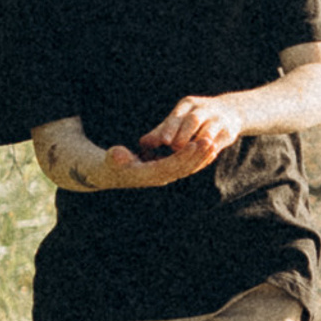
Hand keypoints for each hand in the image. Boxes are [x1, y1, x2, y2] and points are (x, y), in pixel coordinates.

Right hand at [91, 136, 219, 188]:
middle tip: (211, 141)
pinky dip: (196, 159)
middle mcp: (157, 178)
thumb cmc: (105, 164)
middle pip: (182, 169)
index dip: (183, 156)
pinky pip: (184, 167)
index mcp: (146, 175)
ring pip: (186, 168)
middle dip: (197, 156)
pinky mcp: (165, 172)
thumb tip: (119, 154)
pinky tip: (207, 150)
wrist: (105, 173)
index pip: (169, 166)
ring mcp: (162, 176)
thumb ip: (114, 157)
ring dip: (201, 158)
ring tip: (214, 144)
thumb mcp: (107, 160)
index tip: (196, 144)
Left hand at [138, 92, 242, 165]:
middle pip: (194, 120)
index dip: (170, 128)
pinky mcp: (229, 131)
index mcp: (188, 104)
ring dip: (198, 143)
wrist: (229, 111)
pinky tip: (203, 157)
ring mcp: (219, 119)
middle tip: (174, 148)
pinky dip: (211, 150)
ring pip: (209, 130)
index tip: (163, 141)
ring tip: (189, 153)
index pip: (178, 115)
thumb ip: (161, 132)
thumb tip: (142, 144)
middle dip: (184, 134)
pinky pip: (220, 141)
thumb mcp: (179, 120)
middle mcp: (204, 108)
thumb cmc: (194, 119)